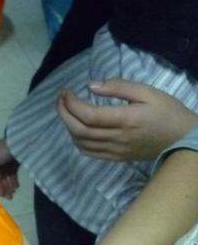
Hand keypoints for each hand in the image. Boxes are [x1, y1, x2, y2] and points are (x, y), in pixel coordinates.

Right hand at [0, 138, 18, 198]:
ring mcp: (5, 165)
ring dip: (8, 186)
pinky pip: (12, 175)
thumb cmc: (4, 151)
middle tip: (10, 195)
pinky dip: (13, 181)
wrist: (22, 142)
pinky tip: (17, 186)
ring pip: (5, 179)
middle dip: (3, 188)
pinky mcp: (14, 165)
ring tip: (14, 191)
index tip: (1, 193)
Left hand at [58, 79, 197, 160]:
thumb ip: (119, 87)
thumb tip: (91, 86)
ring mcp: (116, 151)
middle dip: (64, 113)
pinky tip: (76, 128)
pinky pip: (89, 153)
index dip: (71, 104)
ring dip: (68, 126)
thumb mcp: (148, 92)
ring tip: (67, 110)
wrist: (184, 140)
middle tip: (60, 99)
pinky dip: (77, 141)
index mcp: (126, 119)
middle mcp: (117, 138)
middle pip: (79, 130)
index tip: (65, 92)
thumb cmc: (168, 112)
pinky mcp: (116, 158)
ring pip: (81, 142)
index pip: (88, 115)